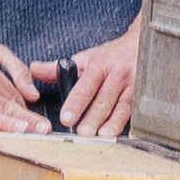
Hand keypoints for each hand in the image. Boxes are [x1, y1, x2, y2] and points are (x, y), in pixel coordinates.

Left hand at [56, 24, 142, 138]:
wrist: (141, 44)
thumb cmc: (111, 55)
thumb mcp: (85, 57)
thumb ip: (58, 67)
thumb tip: (33, 69)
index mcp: (99, 65)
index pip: (85, 86)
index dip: (76, 103)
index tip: (66, 117)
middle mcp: (117, 74)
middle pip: (104, 99)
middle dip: (93, 117)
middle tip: (83, 133)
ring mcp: (134, 84)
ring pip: (123, 107)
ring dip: (113, 123)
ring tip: (102, 136)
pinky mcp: (145, 95)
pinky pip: (138, 110)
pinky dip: (133, 123)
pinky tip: (129, 135)